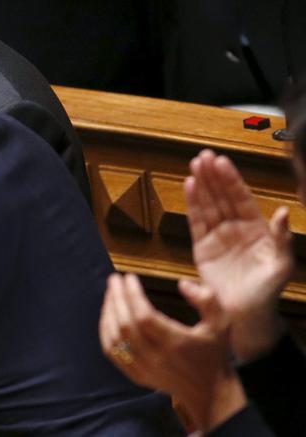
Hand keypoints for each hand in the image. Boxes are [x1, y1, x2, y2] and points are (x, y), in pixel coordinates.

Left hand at [100, 273, 247, 431]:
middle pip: (125, 324)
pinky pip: (112, 351)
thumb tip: (182, 283)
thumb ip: (208, 300)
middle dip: (116, 298)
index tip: (129, 277)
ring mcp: (144, 368)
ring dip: (109, 312)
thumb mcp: (221, 325)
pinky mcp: (136, 375)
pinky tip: (108, 314)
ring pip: (115, 337)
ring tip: (111, 293)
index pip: (144, 316)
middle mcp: (156, 358)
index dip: (133, 295)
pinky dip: (106, 330)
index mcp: (176, 344)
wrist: (210, 393)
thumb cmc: (214, 353)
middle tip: (114, 279)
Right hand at [186, 150, 292, 362]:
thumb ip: (283, 238)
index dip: (231, 180)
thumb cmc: (269, 293)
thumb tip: (282, 212)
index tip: (222, 162)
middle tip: (204, 156)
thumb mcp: (283, 265)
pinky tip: (189, 186)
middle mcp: (237, 230)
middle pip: (223, 197)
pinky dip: (192, 204)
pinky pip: (196, 222)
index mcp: (257, 231)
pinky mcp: (203, 249)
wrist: (248, 317)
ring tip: (194, 165)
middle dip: (214, 176)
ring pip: (209, 205)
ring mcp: (219, 238)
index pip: (242, 199)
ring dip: (202, 185)